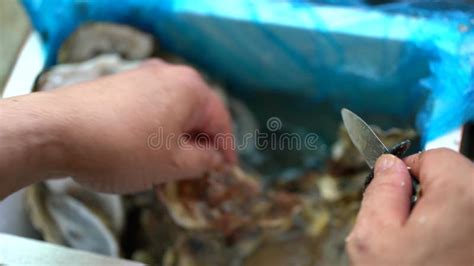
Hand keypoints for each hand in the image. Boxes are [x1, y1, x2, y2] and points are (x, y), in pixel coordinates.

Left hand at [0, 60, 234, 196]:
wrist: (57, 131)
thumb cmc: (123, 149)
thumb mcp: (173, 164)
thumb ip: (203, 161)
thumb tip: (214, 158)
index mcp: (190, 88)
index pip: (220, 122)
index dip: (226, 150)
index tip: (226, 171)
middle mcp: (169, 74)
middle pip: (196, 113)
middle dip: (200, 144)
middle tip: (200, 170)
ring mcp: (141, 76)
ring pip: (172, 111)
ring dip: (177, 138)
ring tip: (172, 164)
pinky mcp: (119, 84)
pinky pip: (150, 108)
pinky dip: (156, 129)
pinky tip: (145, 149)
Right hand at [346, 148, 473, 265]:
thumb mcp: (374, 236)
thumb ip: (381, 190)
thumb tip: (389, 165)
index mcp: (462, 194)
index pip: (436, 157)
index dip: (408, 173)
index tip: (397, 196)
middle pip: (452, 178)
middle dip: (426, 196)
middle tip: (409, 231)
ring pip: (461, 202)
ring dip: (441, 216)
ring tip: (427, 248)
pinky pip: (467, 223)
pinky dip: (454, 231)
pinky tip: (441, 254)